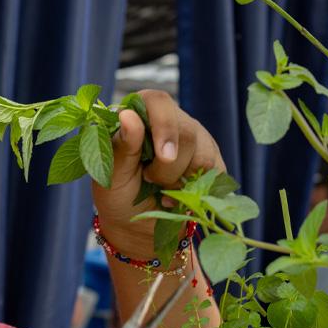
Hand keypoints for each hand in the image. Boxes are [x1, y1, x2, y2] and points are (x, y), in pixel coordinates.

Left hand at [91, 89, 223, 259]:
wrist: (137, 226)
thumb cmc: (118, 195)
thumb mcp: (111, 175)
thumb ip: (121, 147)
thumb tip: (128, 115)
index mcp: (140, 115)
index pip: (157, 101)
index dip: (163, 126)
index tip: (163, 157)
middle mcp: (171, 120)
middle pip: (186, 133)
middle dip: (167, 168)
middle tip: (148, 181)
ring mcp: (195, 138)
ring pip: (203, 156)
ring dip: (180, 182)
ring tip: (161, 189)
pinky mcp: (212, 160)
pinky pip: (216, 173)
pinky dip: (196, 191)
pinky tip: (178, 196)